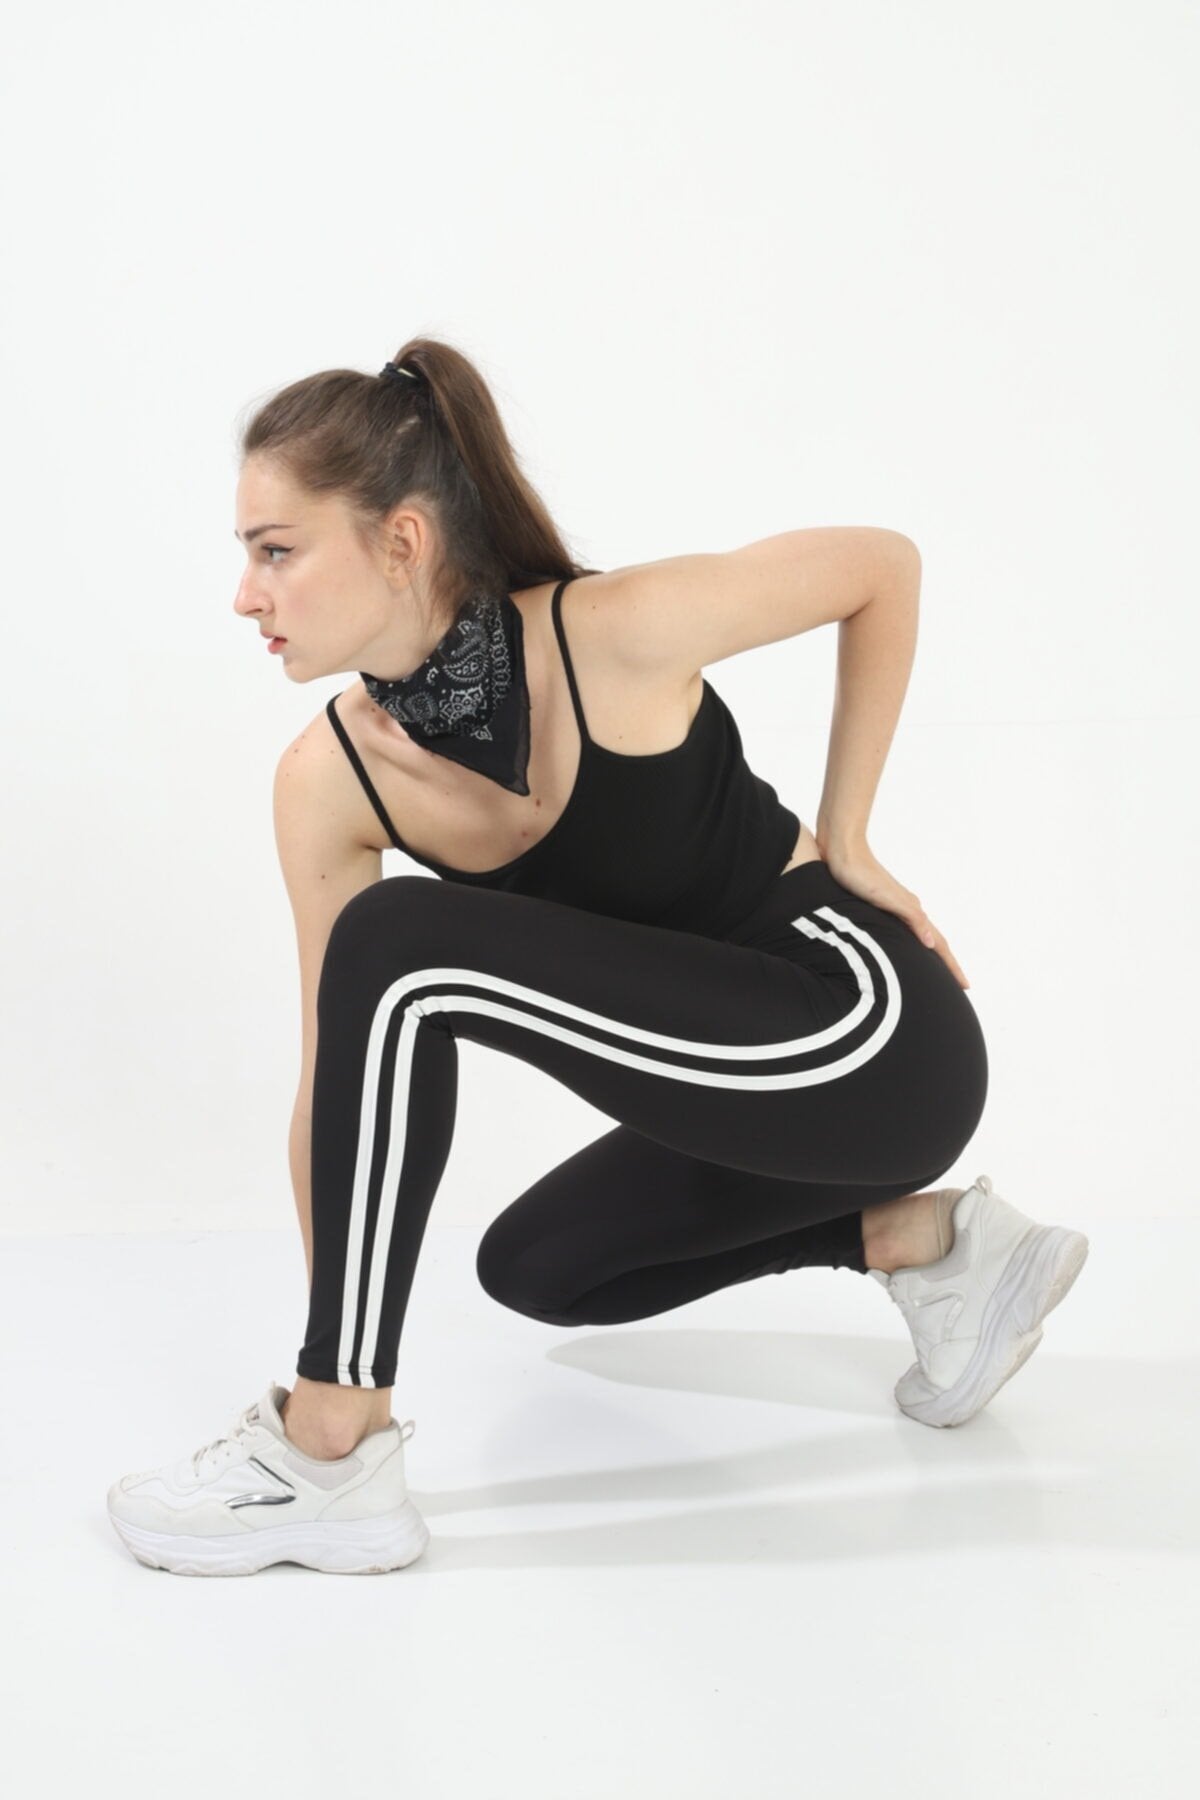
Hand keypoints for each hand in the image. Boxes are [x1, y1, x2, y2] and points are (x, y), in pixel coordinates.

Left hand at [819, 838, 970, 989]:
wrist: (841, 850)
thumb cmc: (860, 875)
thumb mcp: (887, 899)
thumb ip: (911, 918)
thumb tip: (931, 943)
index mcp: (912, 910)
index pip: (939, 943)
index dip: (952, 965)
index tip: (966, 984)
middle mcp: (907, 908)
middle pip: (933, 939)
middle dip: (947, 962)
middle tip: (959, 982)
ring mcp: (894, 906)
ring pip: (918, 933)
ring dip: (930, 951)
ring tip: (936, 968)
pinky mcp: (877, 903)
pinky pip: (902, 928)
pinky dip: (910, 940)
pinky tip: (902, 944)